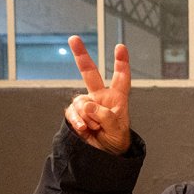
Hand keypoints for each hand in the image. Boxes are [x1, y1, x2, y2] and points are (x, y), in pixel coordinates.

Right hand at [64, 36, 131, 154]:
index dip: (121, 63)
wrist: (104, 155)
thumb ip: (107, 117)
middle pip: (90, 73)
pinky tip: (84, 129)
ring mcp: (86, 105)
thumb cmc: (117, 140)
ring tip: (95, 128)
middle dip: (81, 55)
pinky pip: (72, 113)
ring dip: (88, 117)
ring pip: (81, 102)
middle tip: (73, 38)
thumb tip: (90, 105)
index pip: (121, 78)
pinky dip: (78, 121)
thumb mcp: (118, 130)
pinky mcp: (75, 114)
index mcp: (117, 99)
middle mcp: (100, 97)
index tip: (120, 47)